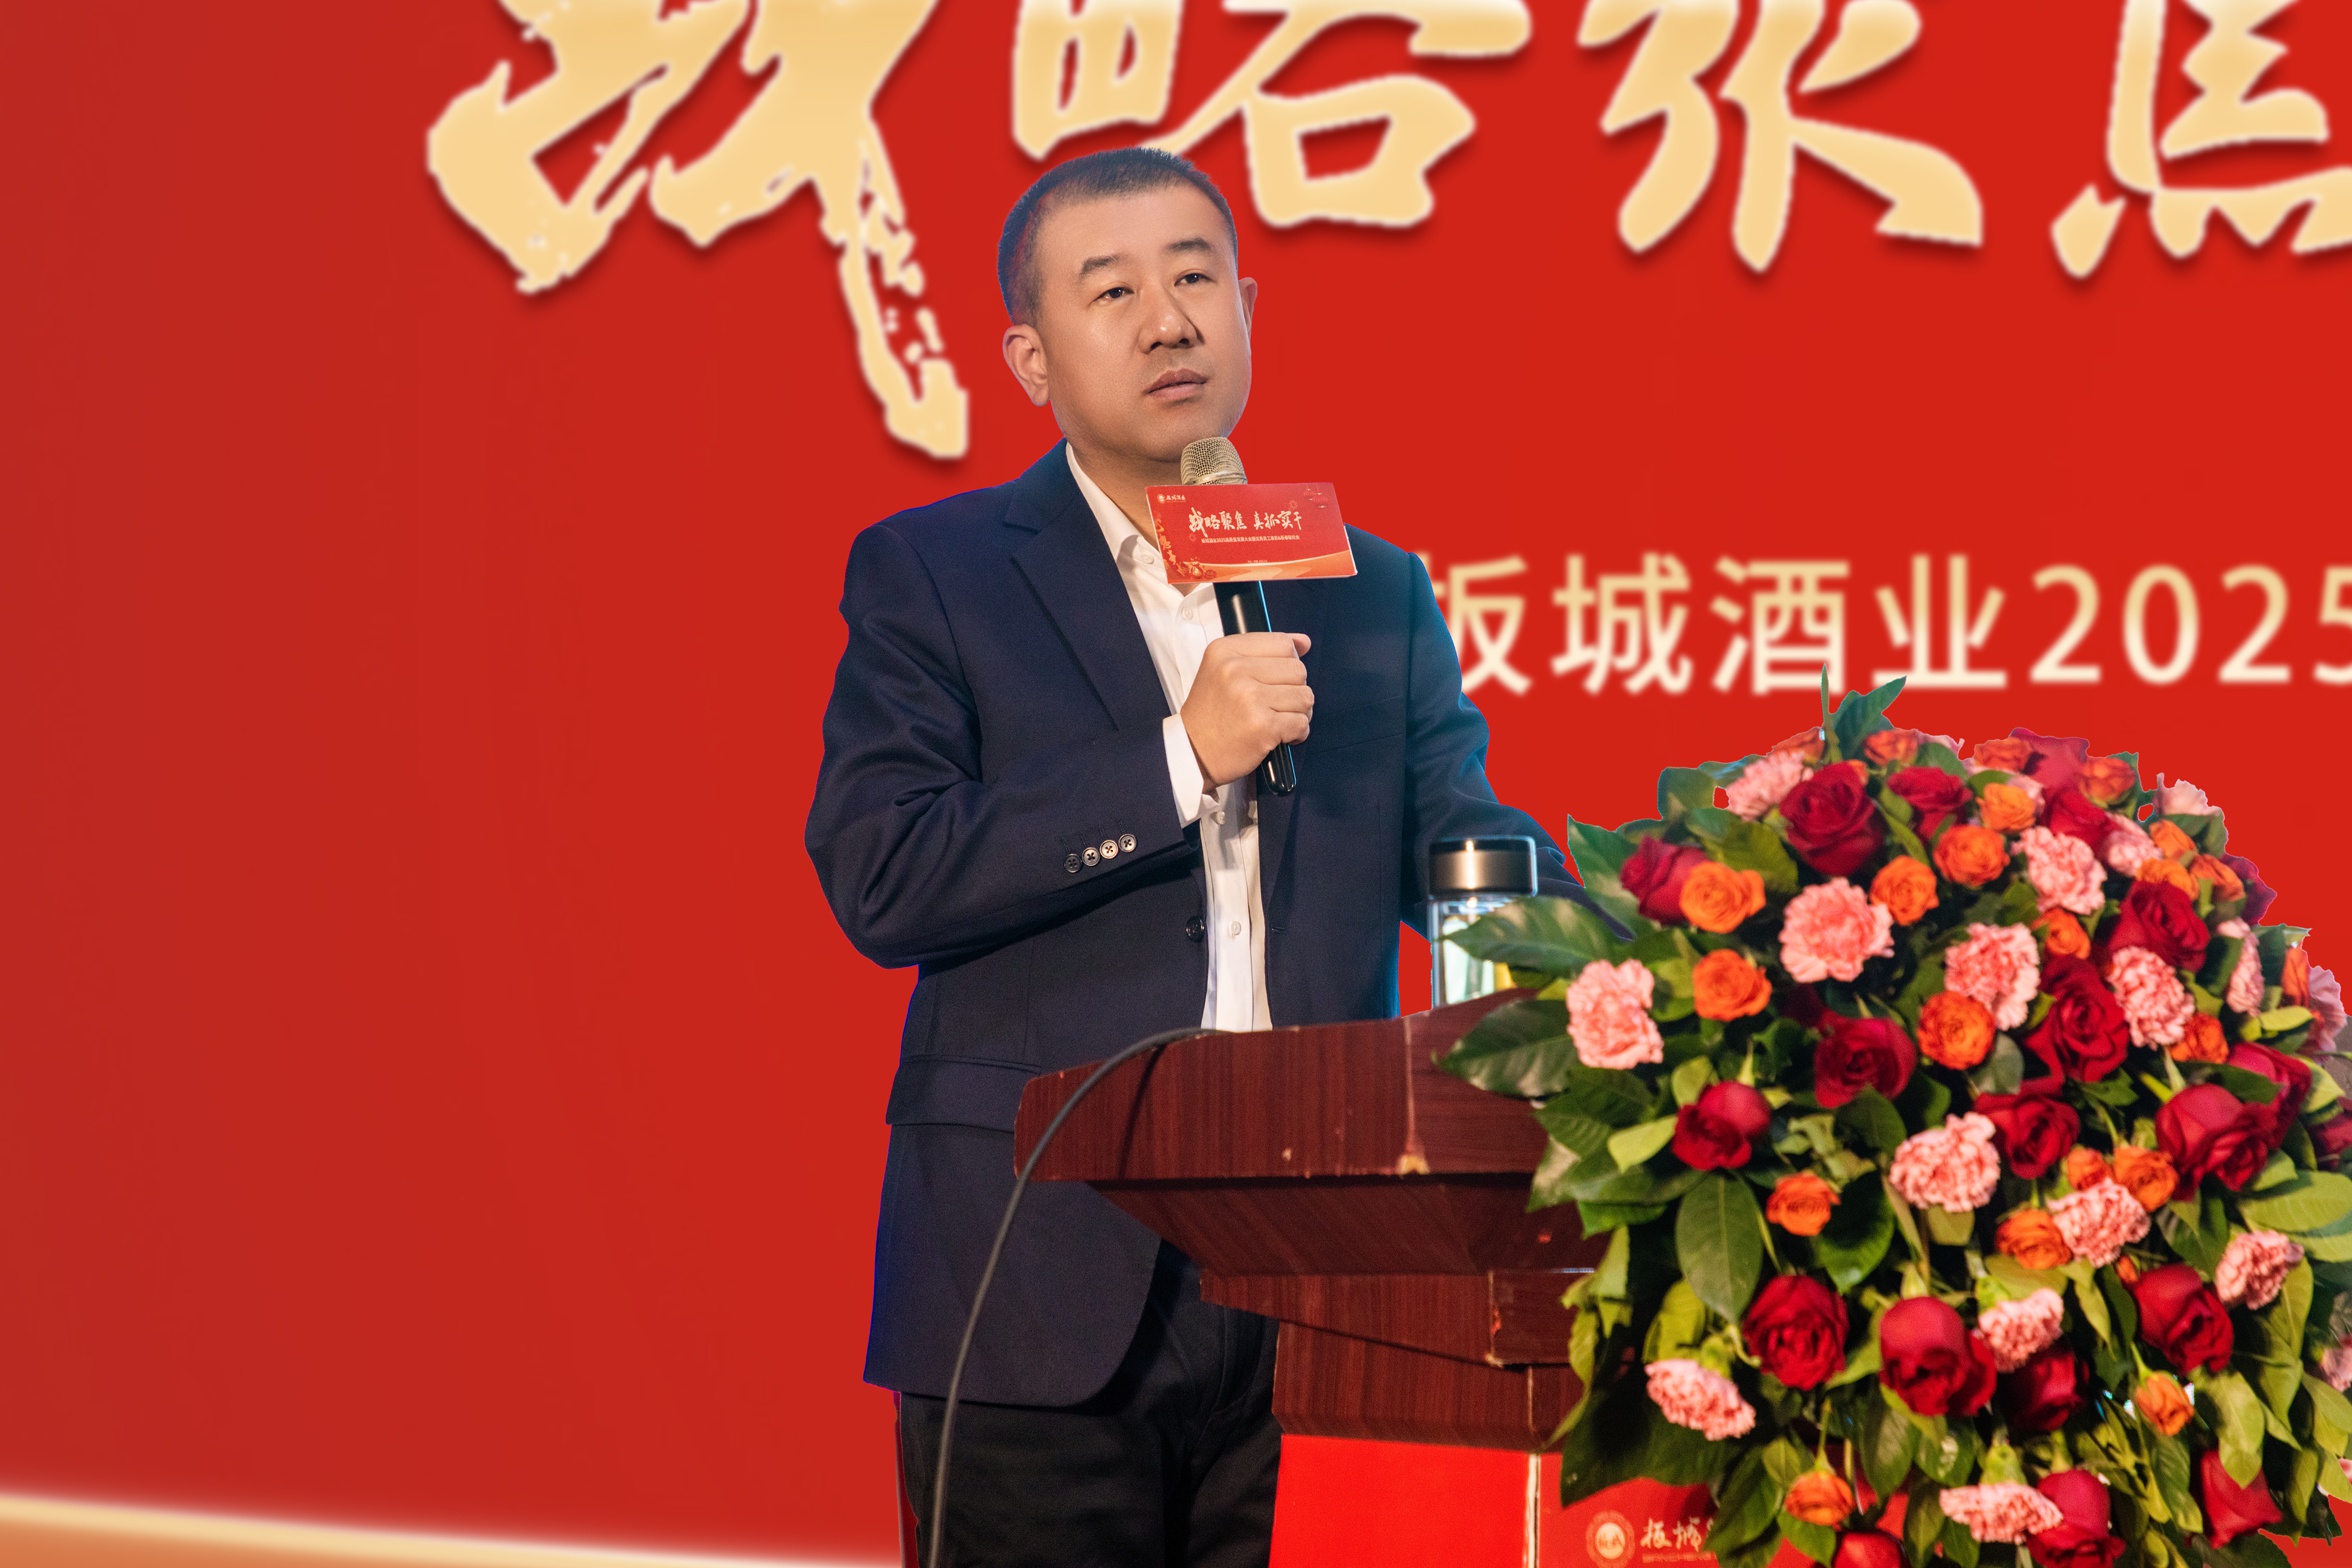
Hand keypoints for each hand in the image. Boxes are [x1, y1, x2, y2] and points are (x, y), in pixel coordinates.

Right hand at [1181, 632, 1312, 787]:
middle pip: (1298, 670)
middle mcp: (1235, 670)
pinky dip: (1297, 733)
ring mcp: (1249, 698)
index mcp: (1225, 651)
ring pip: (1305, 696)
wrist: (1192, 753)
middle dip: (1294, 690)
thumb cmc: (1211, 715)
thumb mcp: (1224, 670)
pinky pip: (1302, 723)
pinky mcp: (1262, 725)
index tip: (1274, 681)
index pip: (1283, 643)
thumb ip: (1264, 651)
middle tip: (1275, 705)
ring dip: (1298, 712)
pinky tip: (1278, 735)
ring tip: (1276, 720)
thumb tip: (1304, 642)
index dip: (1287, 664)